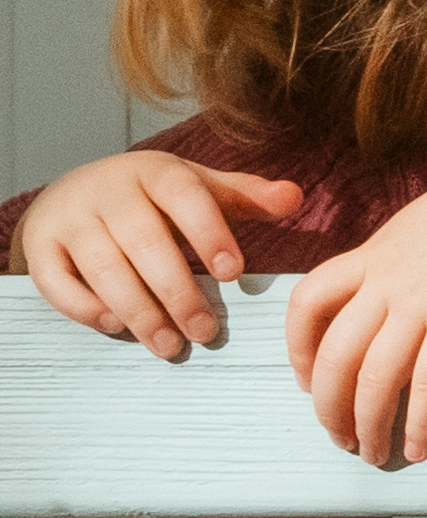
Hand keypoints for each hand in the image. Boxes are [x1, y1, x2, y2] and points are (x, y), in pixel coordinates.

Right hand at [10, 153, 305, 356]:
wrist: (74, 194)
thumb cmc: (152, 199)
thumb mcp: (197, 188)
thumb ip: (244, 197)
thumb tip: (294, 198)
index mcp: (155, 173)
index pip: (185, 196)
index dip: (209, 233)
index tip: (234, 274)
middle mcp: (109, 192)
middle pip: (144, 242)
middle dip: (177, 291)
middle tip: (206, 331)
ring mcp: (71, 220)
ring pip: (104, 268)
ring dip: (139, 310)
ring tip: (169, 344)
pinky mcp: (40, 248)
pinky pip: (57, 283)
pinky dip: (85, 307)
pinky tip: (115, 327)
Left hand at [284, 133, 426, 465]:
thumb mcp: (421, 227)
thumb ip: (398, 262)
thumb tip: (391, 296)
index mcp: (372, 256)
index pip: (306, 304)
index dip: (297, 349)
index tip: (306, 380)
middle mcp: (386, 282)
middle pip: (334, 355)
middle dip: (329, 407)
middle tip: (340, 437)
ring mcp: (421, 302)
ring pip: (374, 378)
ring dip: (369, 426)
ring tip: (373, 454)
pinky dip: (421, 422)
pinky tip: (420, 447)